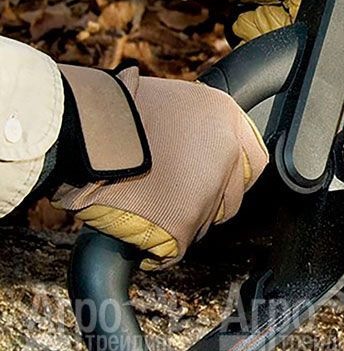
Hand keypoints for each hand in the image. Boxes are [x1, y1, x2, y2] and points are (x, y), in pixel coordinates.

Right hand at [52, 65, 267, 269]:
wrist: (82, 128)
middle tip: (172, 198)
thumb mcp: (174, 102)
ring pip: (205, 222)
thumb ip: (199, 128)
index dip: (233, 175)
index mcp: (226, 115)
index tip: (217, 183)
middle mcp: (228, 150)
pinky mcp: (186, 218)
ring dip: (180, 222)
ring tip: (148, 208)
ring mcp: (210, 187)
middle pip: (230, 197)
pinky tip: (143, 234)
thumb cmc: (114, 112)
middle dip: (205, 203)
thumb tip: (204, 149)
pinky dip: (161, 248)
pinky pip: (178, 246)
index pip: (254, 160)